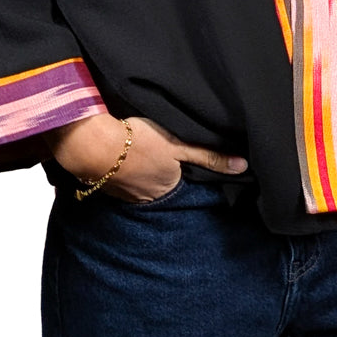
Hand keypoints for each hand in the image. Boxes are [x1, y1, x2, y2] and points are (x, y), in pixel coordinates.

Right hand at [43, 113, 248, 201]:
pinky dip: (117, 168)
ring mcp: (123, 193)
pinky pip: (116, 177)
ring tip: (134, 149)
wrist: (93, 144)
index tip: (171, 149)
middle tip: (151, 145)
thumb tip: (243, 166)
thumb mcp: (179, 144)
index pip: (178, 175)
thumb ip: (209, 155)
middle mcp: (146, 196)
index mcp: (166, 186)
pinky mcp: (104, 183)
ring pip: (135, 179)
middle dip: (155, 167)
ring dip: (134, 168)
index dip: (176, 161)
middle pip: (157, 180)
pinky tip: (115, 154)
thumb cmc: (139, 140)